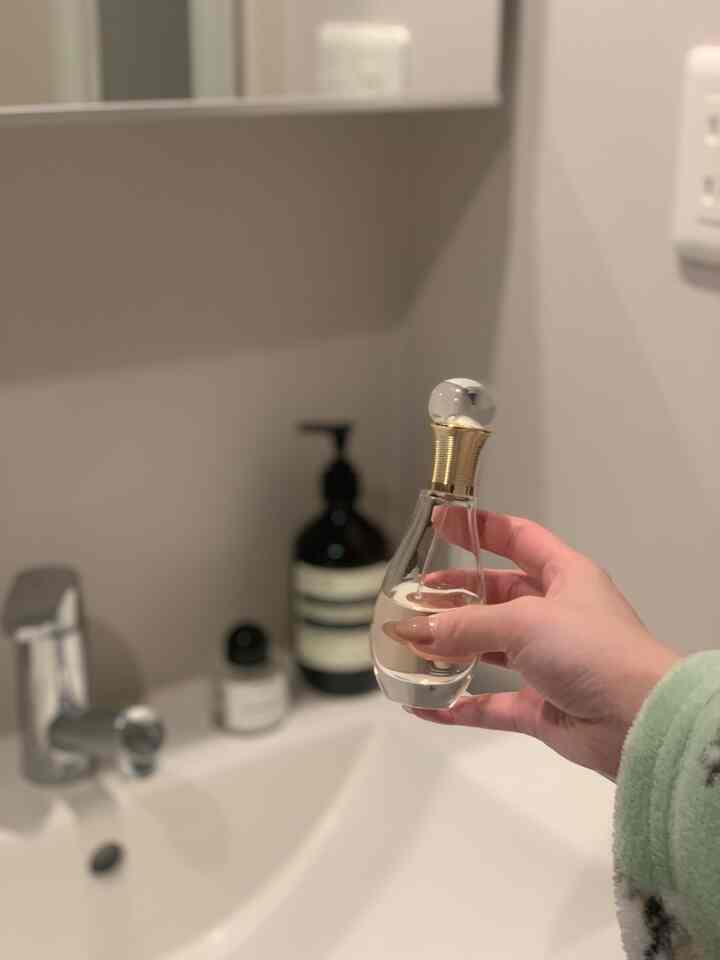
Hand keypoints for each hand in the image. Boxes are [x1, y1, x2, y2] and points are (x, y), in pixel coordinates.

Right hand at [393, 511, 678, 778]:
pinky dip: (458, 704)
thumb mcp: (523, 620)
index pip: (517, 538)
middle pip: (495, 594)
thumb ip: (463, 625)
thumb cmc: (589, 648)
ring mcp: (547, 662)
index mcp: (564, 576)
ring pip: (489, 648)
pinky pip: (490, 703)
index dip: (479, 528)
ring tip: (410, 644)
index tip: (440, 522)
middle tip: (413, 596)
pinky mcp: (540, 706)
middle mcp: (555, 614)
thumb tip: (410, 631)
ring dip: (451, 647)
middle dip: (454, 594)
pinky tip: (424, 705)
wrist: (638, 719)